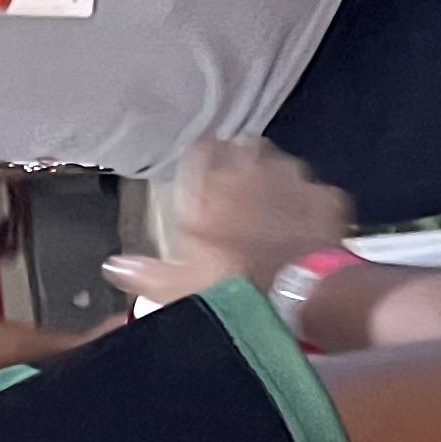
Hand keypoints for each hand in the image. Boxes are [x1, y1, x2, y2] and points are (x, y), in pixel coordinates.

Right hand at [105, 139, 351, 308]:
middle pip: (242, 150)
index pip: (202, 148)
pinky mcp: (325, 197)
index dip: (202, 157)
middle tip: (235, 192)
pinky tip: (303, 225)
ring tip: (269, 208)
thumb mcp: (179, 285)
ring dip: (274, 179)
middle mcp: (252, 169)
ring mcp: (293, 179)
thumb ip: (145, 271)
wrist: (300, 294)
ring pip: (280, 164)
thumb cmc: (237, 283)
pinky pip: (314, 192)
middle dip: (239, 165)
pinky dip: (308, 204)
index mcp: (212, 182)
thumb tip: (115, 267)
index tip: (201, 167)